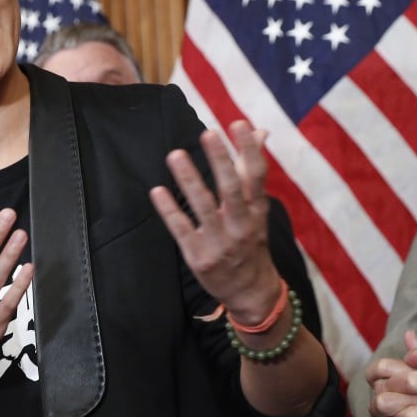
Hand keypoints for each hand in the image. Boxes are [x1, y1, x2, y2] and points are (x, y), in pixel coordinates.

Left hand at [149, 120, 279, 322]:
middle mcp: (241, 224)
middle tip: (208, 133)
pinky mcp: (199, 256)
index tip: (238, 124)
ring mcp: (220, 242)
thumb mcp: (257, 209)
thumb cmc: (250, 241)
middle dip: (220, 160)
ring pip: (204, 206)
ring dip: (189, 180)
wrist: (251, 292)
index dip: (249, 149)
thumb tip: (259, 131)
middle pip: (231, 188)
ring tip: (176, 155)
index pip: (256, 175)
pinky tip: (157, 191)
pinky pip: (182, 229)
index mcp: (256, 210)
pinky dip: (169, 210)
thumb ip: (252, 171)